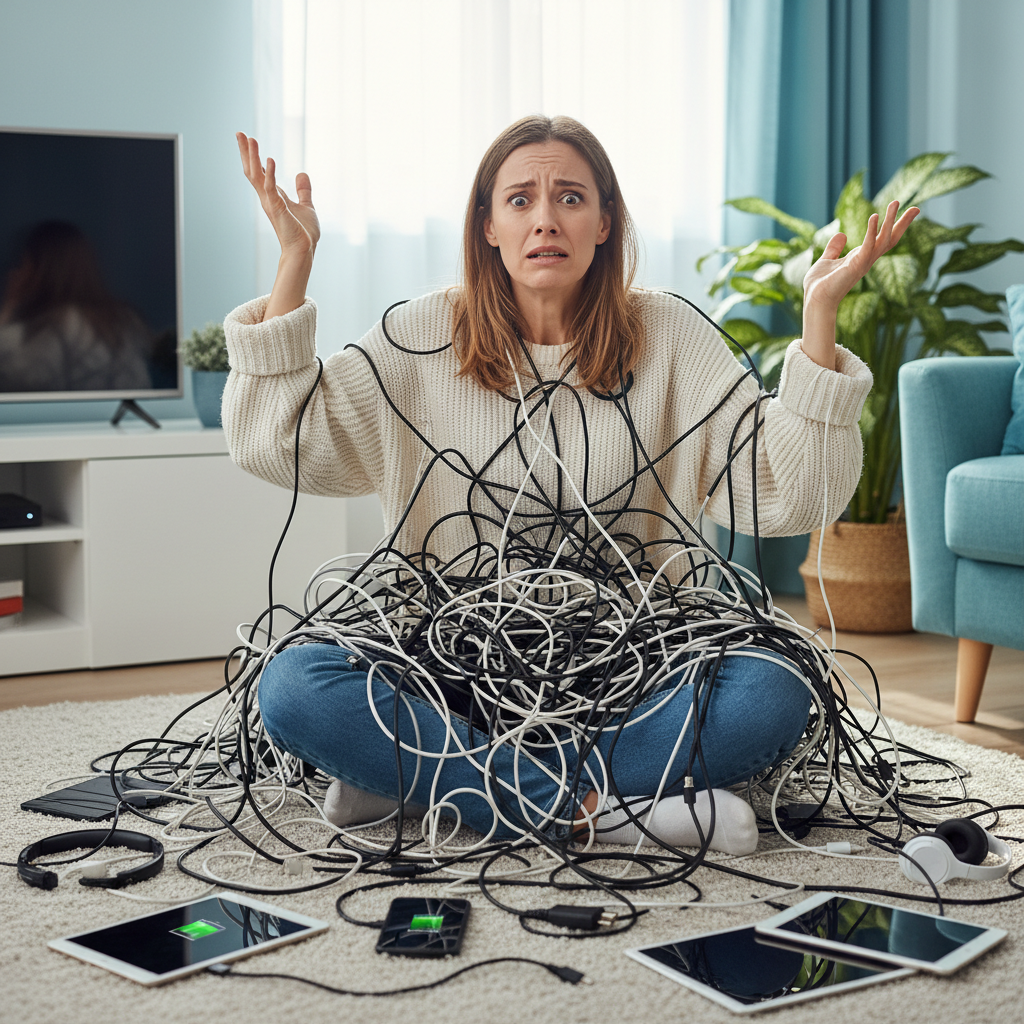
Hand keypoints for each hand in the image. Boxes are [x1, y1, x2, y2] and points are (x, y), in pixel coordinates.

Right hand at [236, 132, 319, 260]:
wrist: (304, 250)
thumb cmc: (304, 233)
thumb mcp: (306, 206)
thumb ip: (303, 190)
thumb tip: (302, 173)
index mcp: (273, 196)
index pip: (259, 172)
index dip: (253, 156)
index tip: (248, 139)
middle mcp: (268, 198)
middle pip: (252, 170)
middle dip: (246, 152)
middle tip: (240, 133)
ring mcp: (271, 203)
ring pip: (257, 175)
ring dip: (253, 157)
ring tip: (250, 139)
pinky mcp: (278, 208)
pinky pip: (271, 188)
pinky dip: (270, 173)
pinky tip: (270, 160)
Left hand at [799, 200, 917, 369]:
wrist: (814, 300)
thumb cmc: (819, 285)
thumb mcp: (826, 260)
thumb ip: (834, 248)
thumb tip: (842, 234)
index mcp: (861, 258)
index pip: (882, 239)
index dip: (892, 226)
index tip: (904, 211)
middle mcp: (866, 260)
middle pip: (890, 239)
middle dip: (902, 224)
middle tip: (916, 208)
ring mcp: (863, 263)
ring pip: (883, 240)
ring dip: (890, 221)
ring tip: (895, 202)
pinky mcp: (856, 265)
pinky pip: (868, 246)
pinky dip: (872, 231)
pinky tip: (874, 216)